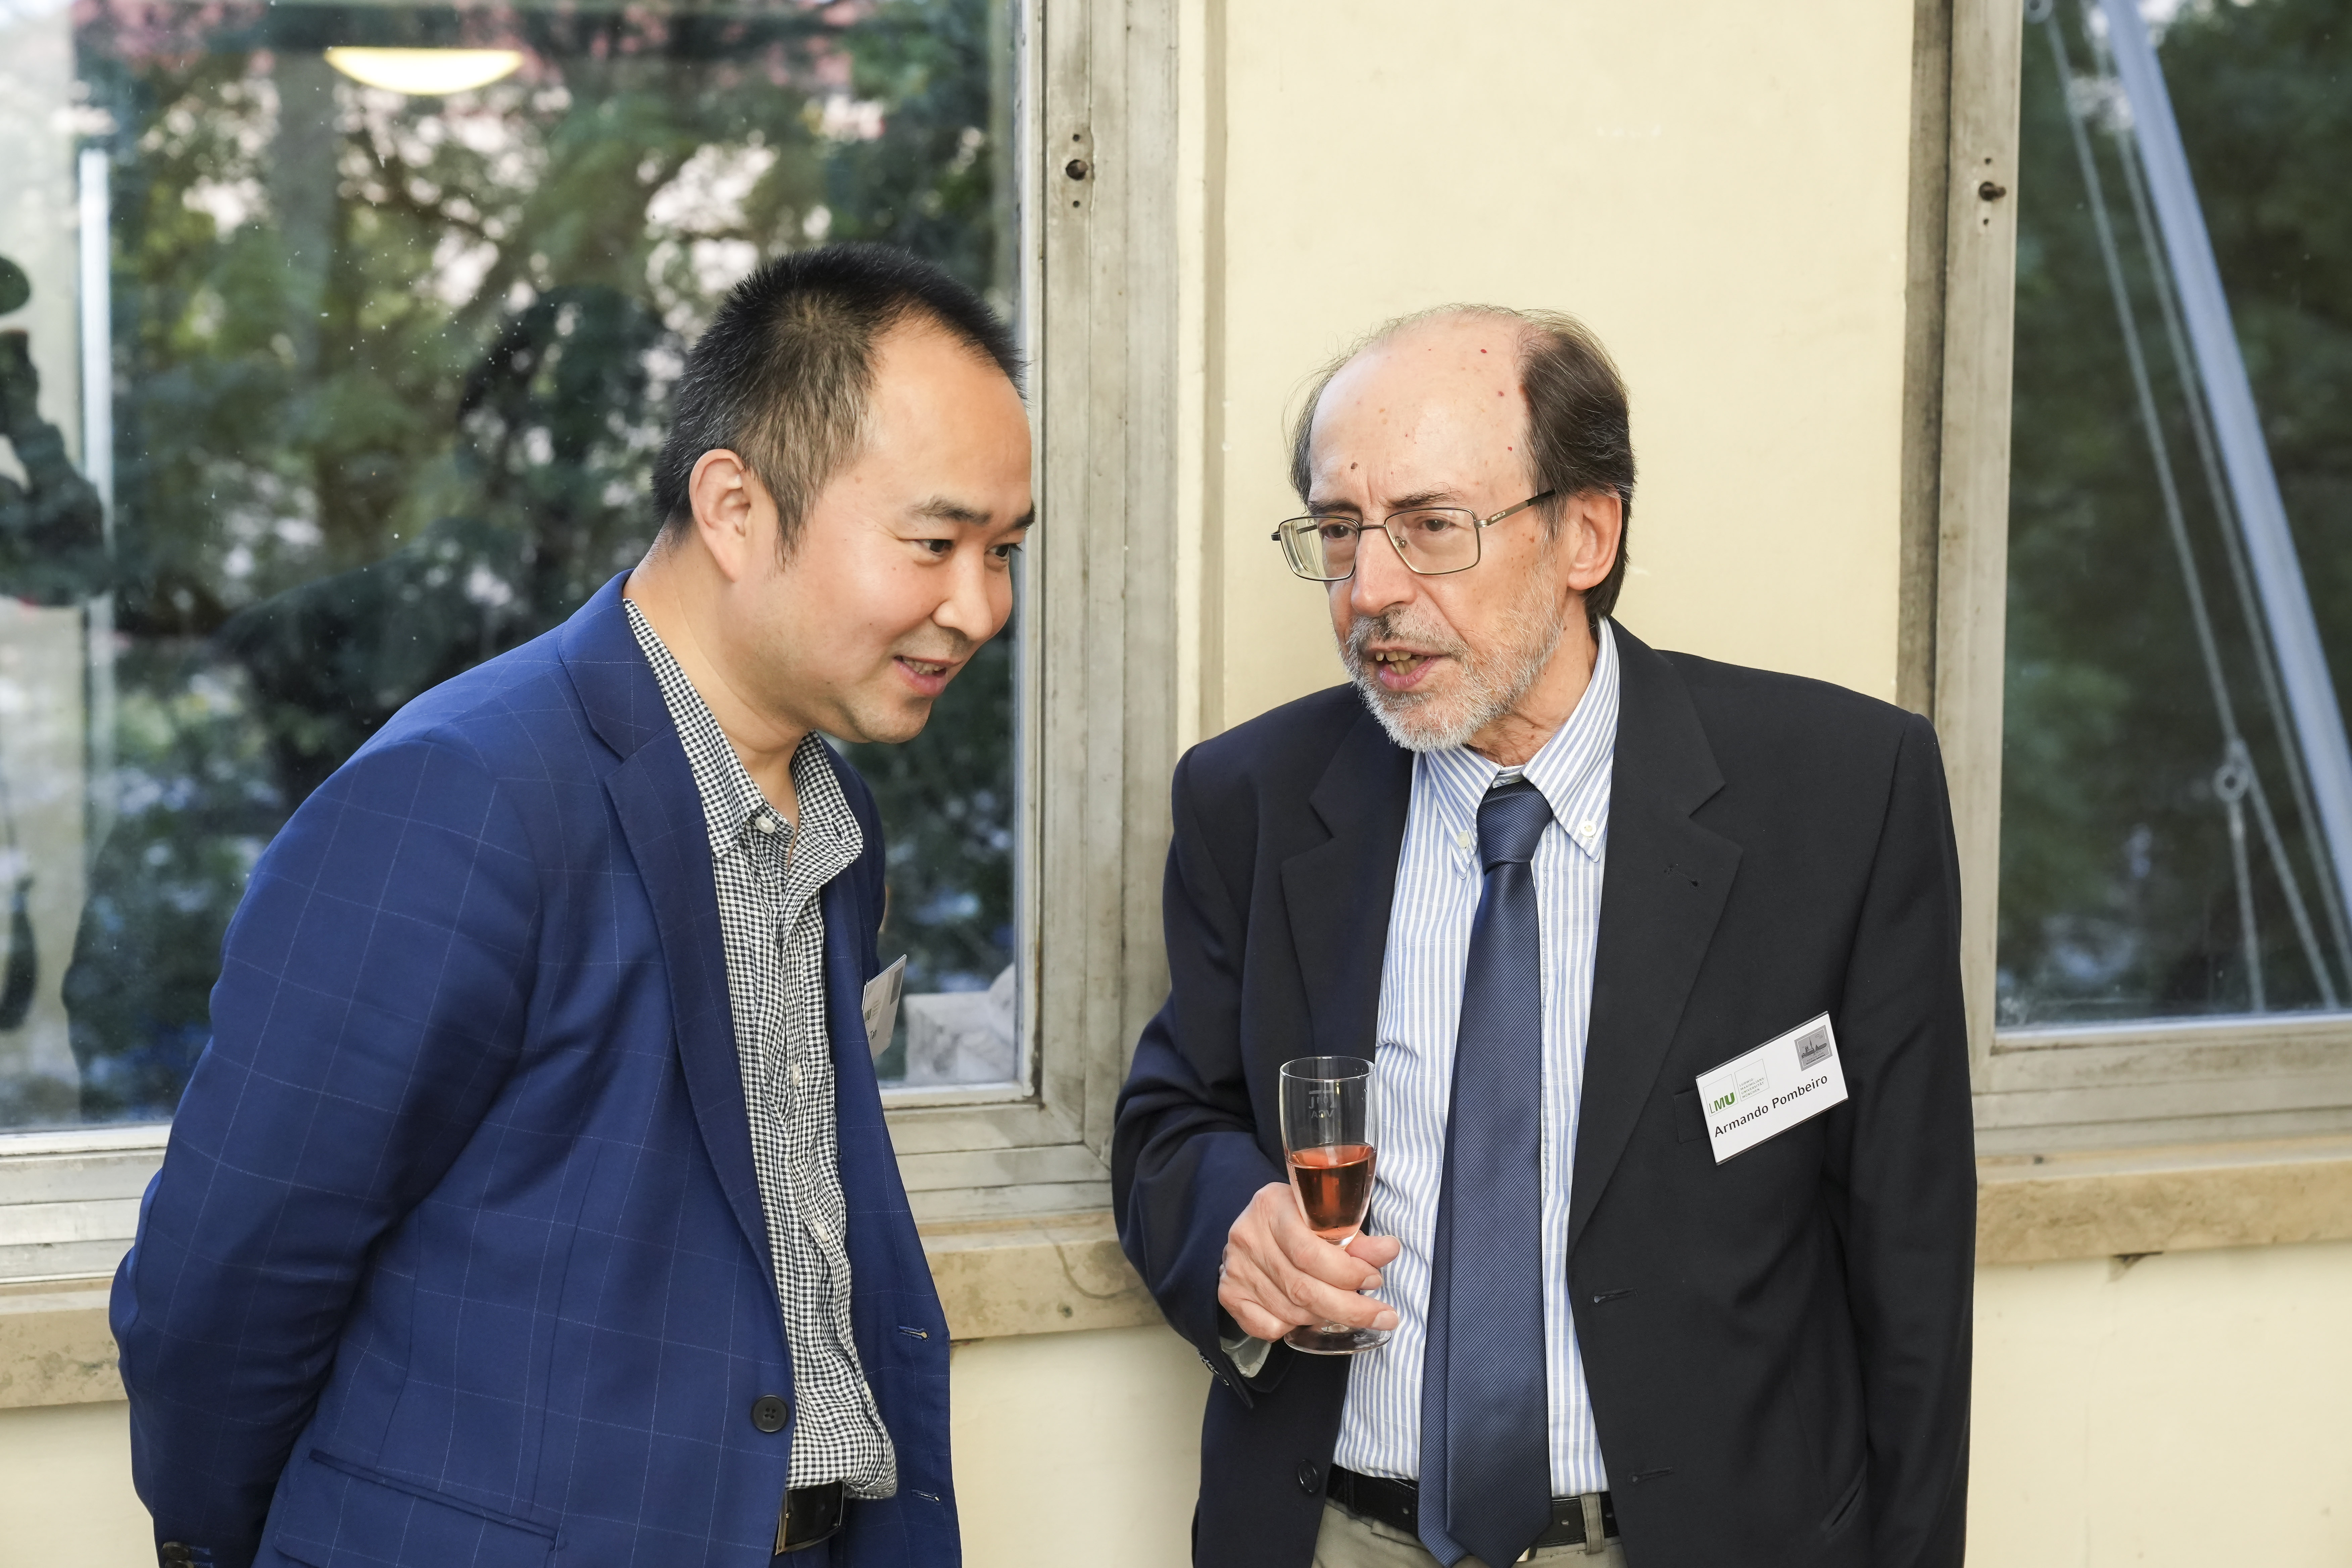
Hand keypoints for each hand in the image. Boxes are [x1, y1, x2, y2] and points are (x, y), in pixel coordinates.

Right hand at [1218, 1181, 1401, 1341]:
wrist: (1256, 1227)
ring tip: (1344, 1308)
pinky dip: (1292, 1328)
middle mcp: (1247, 1236)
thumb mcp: (1327, 1219)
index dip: (1348, 1274)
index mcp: (1272, 1206)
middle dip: (1349, 1308)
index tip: (1375, 1280)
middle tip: (1380, 1314)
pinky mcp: (1228, 1293)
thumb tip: (1389, 1250)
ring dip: (1325, 1317)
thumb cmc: (1298, 1221)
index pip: (1310, 1252)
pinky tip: (1307, 1315)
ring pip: (1290, 1311)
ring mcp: (1234, 1268)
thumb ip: (1358, 1239)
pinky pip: (1267, 1327)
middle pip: (1302, 1288)